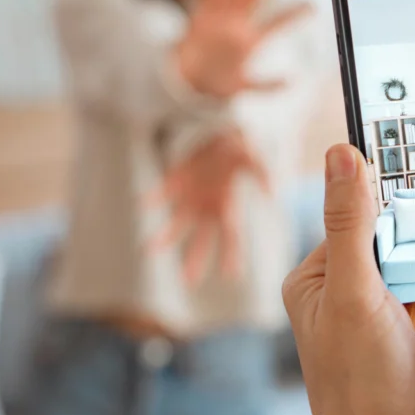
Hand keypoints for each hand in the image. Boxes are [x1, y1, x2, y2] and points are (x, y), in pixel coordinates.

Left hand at [146, 129, 267, 284]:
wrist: (221, 132)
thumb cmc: (241, 147)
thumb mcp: (253, 158)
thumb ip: (262, 175)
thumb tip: (273, 195)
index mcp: (229, 205)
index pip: (232, 236)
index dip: (232, 255)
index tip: (232, 276)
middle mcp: (209, 207)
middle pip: (202, 239)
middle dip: (195, 259)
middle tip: (188, 282)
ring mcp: (191, 197)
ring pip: (177, 223)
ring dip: (164, 237)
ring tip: (147, 251)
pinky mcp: (177, 182)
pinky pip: (163, 194)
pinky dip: (154, 198)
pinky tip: (142, 204)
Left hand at [177, 0, 311, 98]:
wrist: (182, 80)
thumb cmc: (213, 84)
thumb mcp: (243, 87)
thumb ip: (268, 84)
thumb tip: (290, 82)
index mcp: (249, 43)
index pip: (279, 23)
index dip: (297, 12)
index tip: (311, 4)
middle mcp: (235, 28)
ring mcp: (218, 20)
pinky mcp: (202, 17)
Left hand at [283, 145, 414, 414]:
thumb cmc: (360, 389)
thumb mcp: (354, 294)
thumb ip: (350, 224)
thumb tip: (340, 155)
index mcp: (314, 279)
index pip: (354, 215)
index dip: (388, 197)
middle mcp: (341, 295)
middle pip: (391, 239)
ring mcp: (376, 316)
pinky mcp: (408, 334)